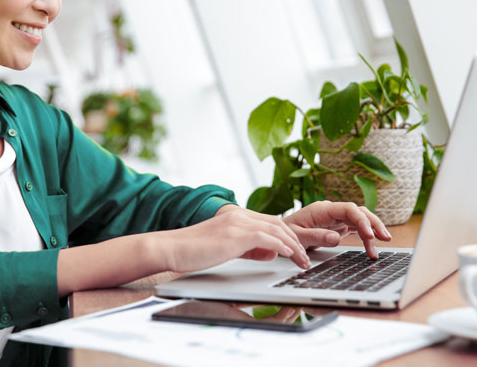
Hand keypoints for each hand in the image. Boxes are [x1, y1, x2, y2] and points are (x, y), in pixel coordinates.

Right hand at [160, 205, 309, 272]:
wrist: (171, 248)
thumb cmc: (193, 251)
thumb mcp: (226, 249)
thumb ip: (249, 249)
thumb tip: (271, 252)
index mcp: (235, 216)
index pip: (269, 222)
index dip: (287, 236)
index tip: (297, 250)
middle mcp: (238, 215)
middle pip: (277, 223)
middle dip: (295, 240)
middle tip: (305, 257)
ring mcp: (236, 223)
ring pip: (275, 229)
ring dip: (292, 246)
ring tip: (302, 260)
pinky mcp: (233, 234)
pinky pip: (265, 237)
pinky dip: (280, 245)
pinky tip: (288, 254)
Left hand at [282, 201, 391, 259]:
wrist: (280, 233)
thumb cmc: (286, 232)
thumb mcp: (297, 236)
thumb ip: (316, 236)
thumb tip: (336, 238)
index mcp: (322, 209)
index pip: (348, 209)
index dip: (361, 220)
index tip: (369, 234)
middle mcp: (332, 211)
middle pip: (359, 212)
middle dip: (374, 223)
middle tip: (385, 238)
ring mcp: (336, 218)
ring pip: (360, 219)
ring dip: (372, 230)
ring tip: (381, 246)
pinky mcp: (338, 227)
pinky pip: (356, 228)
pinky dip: (365, 237)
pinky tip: (371, 248)